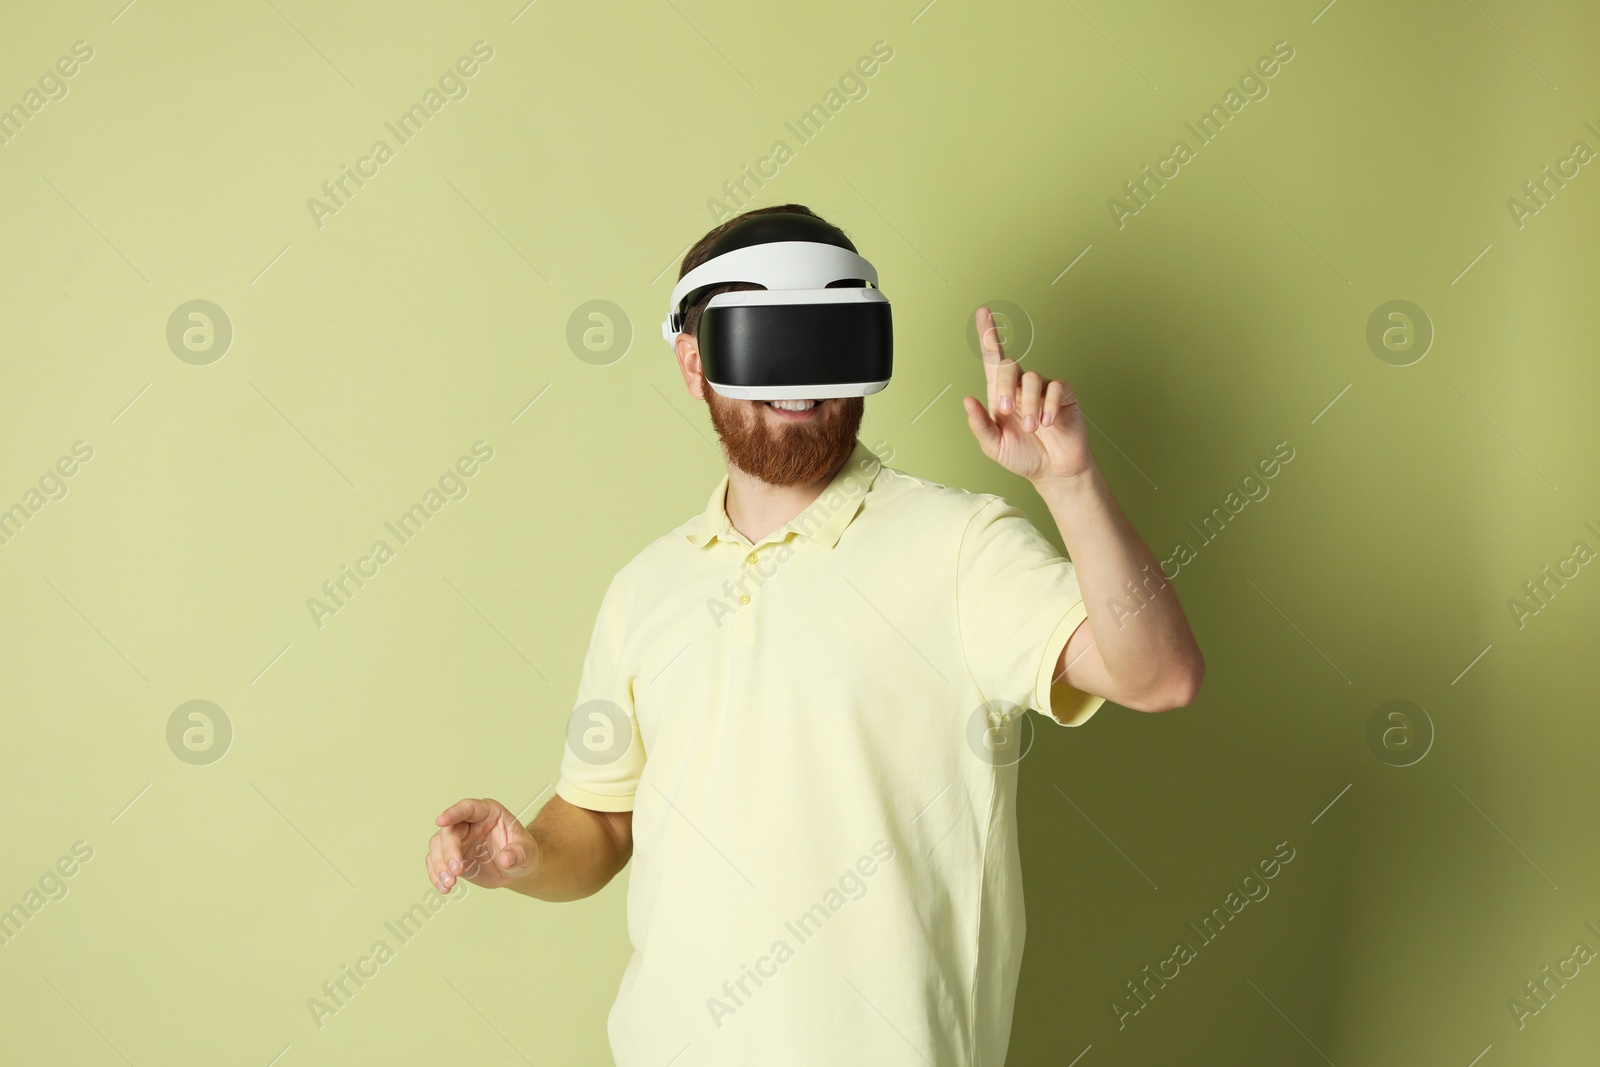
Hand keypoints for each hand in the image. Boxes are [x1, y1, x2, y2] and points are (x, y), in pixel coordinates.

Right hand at [428, 797, 537, 893]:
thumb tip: (506, 858)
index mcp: (488, 813)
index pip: (468, 808)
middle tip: (456, 871)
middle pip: (449, 831)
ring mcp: (458, 840)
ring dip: (439, 865)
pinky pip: (436, 862)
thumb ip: (519, 853)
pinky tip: (444, 886)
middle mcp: (469, 824)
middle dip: (449, 851)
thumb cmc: (522, 852)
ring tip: (450, 883)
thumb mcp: (528, 852)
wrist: (516, 869)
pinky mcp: (451, 856)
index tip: (441, 820)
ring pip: (437, 846)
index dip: (454, 812)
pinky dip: (436, 875)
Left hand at [962, 306, 1094, 483]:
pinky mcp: (1063, 395)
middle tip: (1007, 411)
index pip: (993, 359)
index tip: (983, 313)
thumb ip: (980, 424)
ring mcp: (1043, 389)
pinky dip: (1048, 406)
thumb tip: (968, 401)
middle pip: (1010, 367)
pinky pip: (1055, 389)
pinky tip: (1047, 422)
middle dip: (1006, 388)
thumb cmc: (1023, 456)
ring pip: (1033, 379)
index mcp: (1001, 394)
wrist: (1053, 470)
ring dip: (1029, 405)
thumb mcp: (994, 445)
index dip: (988, 335)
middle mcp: (1021, 387)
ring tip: (1031, 427)